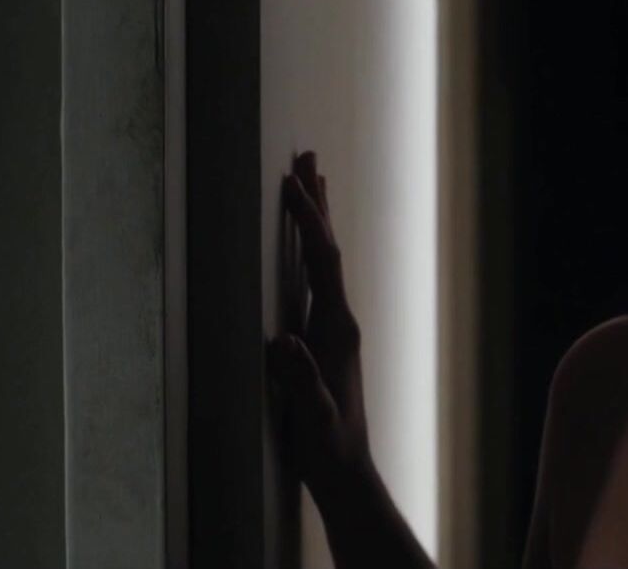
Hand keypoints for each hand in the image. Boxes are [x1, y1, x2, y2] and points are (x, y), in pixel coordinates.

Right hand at [268, 151, 373, 500]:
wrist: (346, 470)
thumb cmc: (328, 446)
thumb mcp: (314, 416)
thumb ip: (300, 379)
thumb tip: (282, 341)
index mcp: (339, 330)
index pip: (324, 262)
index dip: (309, 222)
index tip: (293, 183)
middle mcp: (341, 320)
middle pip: (329, 249)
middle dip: (318, 205)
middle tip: (309, 158)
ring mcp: (335, 328)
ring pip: (324, 262)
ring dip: (316, 222)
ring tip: (310, 183)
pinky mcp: (325, 339)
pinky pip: (316, 282)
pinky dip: (308, 253)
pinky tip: (304, 248)